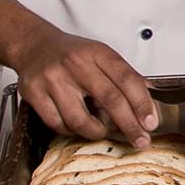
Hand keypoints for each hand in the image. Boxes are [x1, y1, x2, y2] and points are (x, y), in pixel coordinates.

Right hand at [7, 28, 159, 145]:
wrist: (34, 46)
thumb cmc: (71, 54)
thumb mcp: (101, 54)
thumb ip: (124, 76)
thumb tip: (150, 101)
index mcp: (97, 53)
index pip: (127, 79)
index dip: (142, 104)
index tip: (150, 122)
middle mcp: (76, 64)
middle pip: (110, 100)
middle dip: (129, 125)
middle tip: (140, 139)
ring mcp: (53, 79)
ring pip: (81, 120)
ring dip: (97, 131)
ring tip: (102, 130)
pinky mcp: (34, 94)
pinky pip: (58, 125)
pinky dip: (72, 131)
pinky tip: (77, 125)